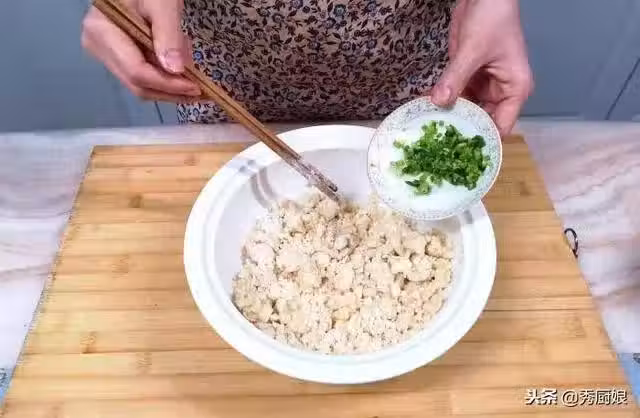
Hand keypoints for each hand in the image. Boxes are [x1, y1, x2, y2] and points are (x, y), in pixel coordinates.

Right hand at [82, 0, 200, 101]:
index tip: (197, 88)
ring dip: (171, 86)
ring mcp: (106, 54)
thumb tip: (175, 70)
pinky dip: (165, 76)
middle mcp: (99, 48)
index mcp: (103, 33)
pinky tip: (180, 65)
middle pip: (138, 84)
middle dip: (172, 91)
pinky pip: (143, 75)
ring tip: (194, 75)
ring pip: (141, 85)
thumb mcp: (162, 5)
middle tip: (202, 91)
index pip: (137, 72)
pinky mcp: (118, 56)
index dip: (168, 84)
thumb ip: (168, 36)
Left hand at [431, 0, 533, 136]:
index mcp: (514, 90)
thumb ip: (456, 77)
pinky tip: (424, 110)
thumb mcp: (473, 50)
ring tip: (427, 133)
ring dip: (448, 118)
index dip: (483, 141)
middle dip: (461, 131)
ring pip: (466, 111)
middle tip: (437, 148)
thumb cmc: (493, 18)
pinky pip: (455, 96)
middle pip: (481, 122)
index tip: (460, 155)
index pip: (501, 127)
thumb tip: (438, 102)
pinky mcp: (467, 77)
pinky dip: (442, 102)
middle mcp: (501, 92)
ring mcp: (483, 85)